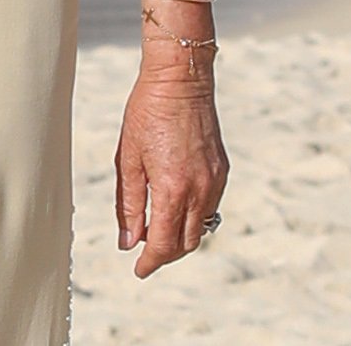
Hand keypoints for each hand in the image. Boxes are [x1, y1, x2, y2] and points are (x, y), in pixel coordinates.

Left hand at [114, 67, 227, 277]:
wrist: (180, 81)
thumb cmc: (147, 113)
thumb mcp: (127, 159)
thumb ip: (128, 204)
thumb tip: (128, 241)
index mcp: (173, 189)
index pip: (163, 244)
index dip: (150, 262)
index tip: (138, 270)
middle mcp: (200, 190)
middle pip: (185, 243)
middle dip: (165, 254)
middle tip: (144, 254)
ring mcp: (215, 182)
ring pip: (200, 228)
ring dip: (180, 238)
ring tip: (156, 232)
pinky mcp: (222, 171)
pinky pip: (210, 208)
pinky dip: (193, 218)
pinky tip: (175, 209)